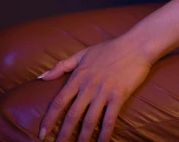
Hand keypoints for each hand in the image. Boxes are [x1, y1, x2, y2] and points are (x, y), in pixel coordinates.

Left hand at [37, 36, 152, 141]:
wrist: (136, 45)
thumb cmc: (109, 48)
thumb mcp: (83, 53)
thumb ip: (61, 66)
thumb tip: (41, 77)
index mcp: (79, 76)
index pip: (59, 101)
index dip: (49, 119)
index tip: (41, 133)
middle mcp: (89, 86)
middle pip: (72, 115)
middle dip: (63, 135)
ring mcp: (104, 91)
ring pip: (89, 121)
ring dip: (82, 138)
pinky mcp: (118, 96)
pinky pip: (109, 119)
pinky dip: (104, 134)